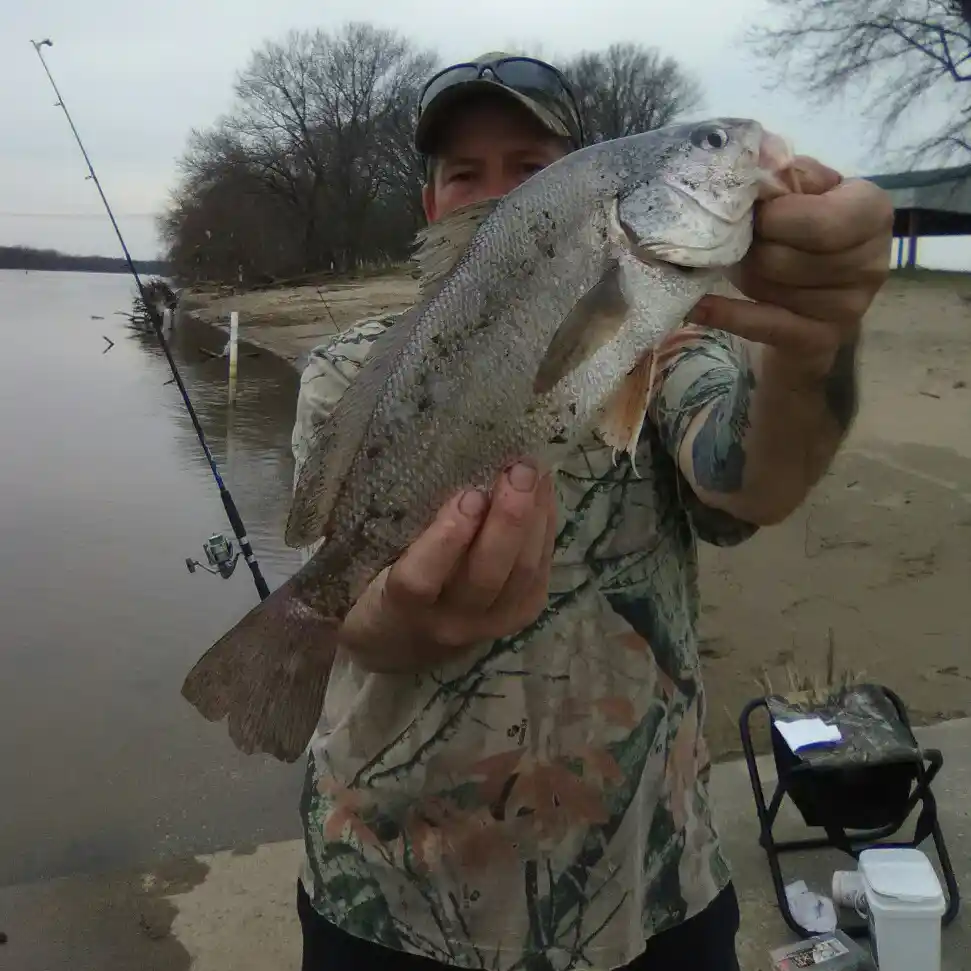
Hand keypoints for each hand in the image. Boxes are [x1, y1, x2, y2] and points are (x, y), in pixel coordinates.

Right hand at [339, 460, 557, 672]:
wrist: (407, 644)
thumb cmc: (379, 583)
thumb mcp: (371, 562)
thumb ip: (395, 528)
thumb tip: (445, 467)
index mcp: (399, 607)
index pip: (420, 579)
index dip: (447, 538)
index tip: (467, 494)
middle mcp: (448, 622)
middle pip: (486, 575)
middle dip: (508, 519)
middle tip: (516, 470)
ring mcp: (489, 625)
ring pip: (521, 574)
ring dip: (534, 519)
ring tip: (535, 472)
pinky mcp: (519, 617)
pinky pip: (539, 573)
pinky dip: (545, 529)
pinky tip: (544, 494)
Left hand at [688, 156, 894, 378]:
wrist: (812, 304)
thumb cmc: (803, 236)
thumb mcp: (801, 195)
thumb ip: (782, 174)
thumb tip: (751, 152)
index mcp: (872, 211)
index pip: (820, 220)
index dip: (775, 218)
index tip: (755, 212)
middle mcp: (871, 262)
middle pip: (784, 257)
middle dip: (750, 248)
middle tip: (740, 242)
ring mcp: (849, 307)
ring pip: (769, 287)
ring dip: (742, 275)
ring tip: (740, 265)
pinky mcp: (821, 340)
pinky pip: (763, 324)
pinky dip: (726, 314)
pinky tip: (697, 307)